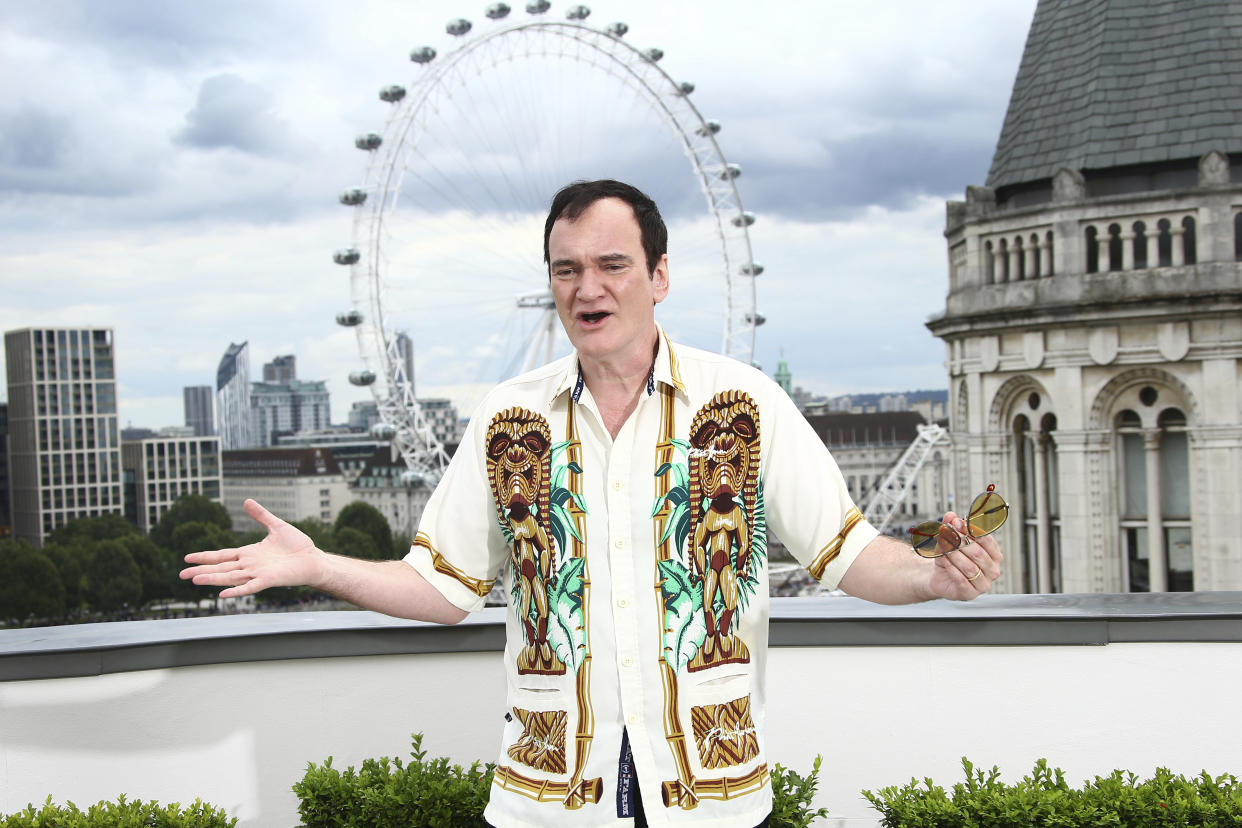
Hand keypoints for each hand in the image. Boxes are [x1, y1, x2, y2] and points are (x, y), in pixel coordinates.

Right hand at [179, 499, 323, 597]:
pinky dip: (236, 590)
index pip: (222, 556)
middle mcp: (250, 565)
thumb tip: (246, 501)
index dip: (205, 556)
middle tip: (181, 575)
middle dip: (201, 570)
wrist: (313, 559)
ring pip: (230, 577)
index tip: (187, 558)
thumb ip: (261, 515)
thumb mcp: (276, 526)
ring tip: (194, 580)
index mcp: (249, 554)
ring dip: (212, 579)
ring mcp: (258, 574)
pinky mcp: (268, 580)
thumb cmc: (297, 546)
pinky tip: (222, 594)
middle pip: (221, 568)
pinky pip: (249, 587)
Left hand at [925, 510, 1002, 600]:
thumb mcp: (949, 540)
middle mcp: (993, 570)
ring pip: (970, 567)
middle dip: (961, 542)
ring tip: (944, 547)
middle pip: (978, 553)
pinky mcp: (970, 594)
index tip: (956, 522)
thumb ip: (951, 527)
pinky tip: (944, 559)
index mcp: (994, 555)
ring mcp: (983, 584)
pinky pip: (961, 580)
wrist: (940, 577)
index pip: (987, 540)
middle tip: (947, 533)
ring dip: (955, 555)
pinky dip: (951, 568)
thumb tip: (950, 515)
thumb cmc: (951, 558)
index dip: (971, 530)